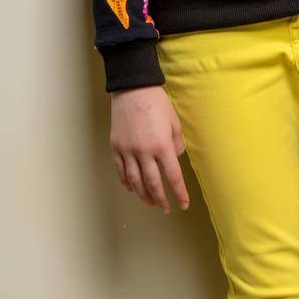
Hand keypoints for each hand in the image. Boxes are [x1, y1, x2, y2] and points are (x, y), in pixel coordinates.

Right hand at [110, 86, 189, 212]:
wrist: (132, 89)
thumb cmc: (157, 104)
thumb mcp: (174, 123)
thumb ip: (176, 144)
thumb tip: (173, 159)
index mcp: (162, 146)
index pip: (173, 176)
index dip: (179, 193)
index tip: (183, 204)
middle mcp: (144, 152)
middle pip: (153, 183)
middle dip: (161, 199)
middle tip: (166, 208)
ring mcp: (127, 150)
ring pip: (134, 181)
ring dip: (143, 194)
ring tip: (150, 202)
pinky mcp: (115, 147)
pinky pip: (121, 170)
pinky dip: (127, 182)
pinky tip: (132, 189)